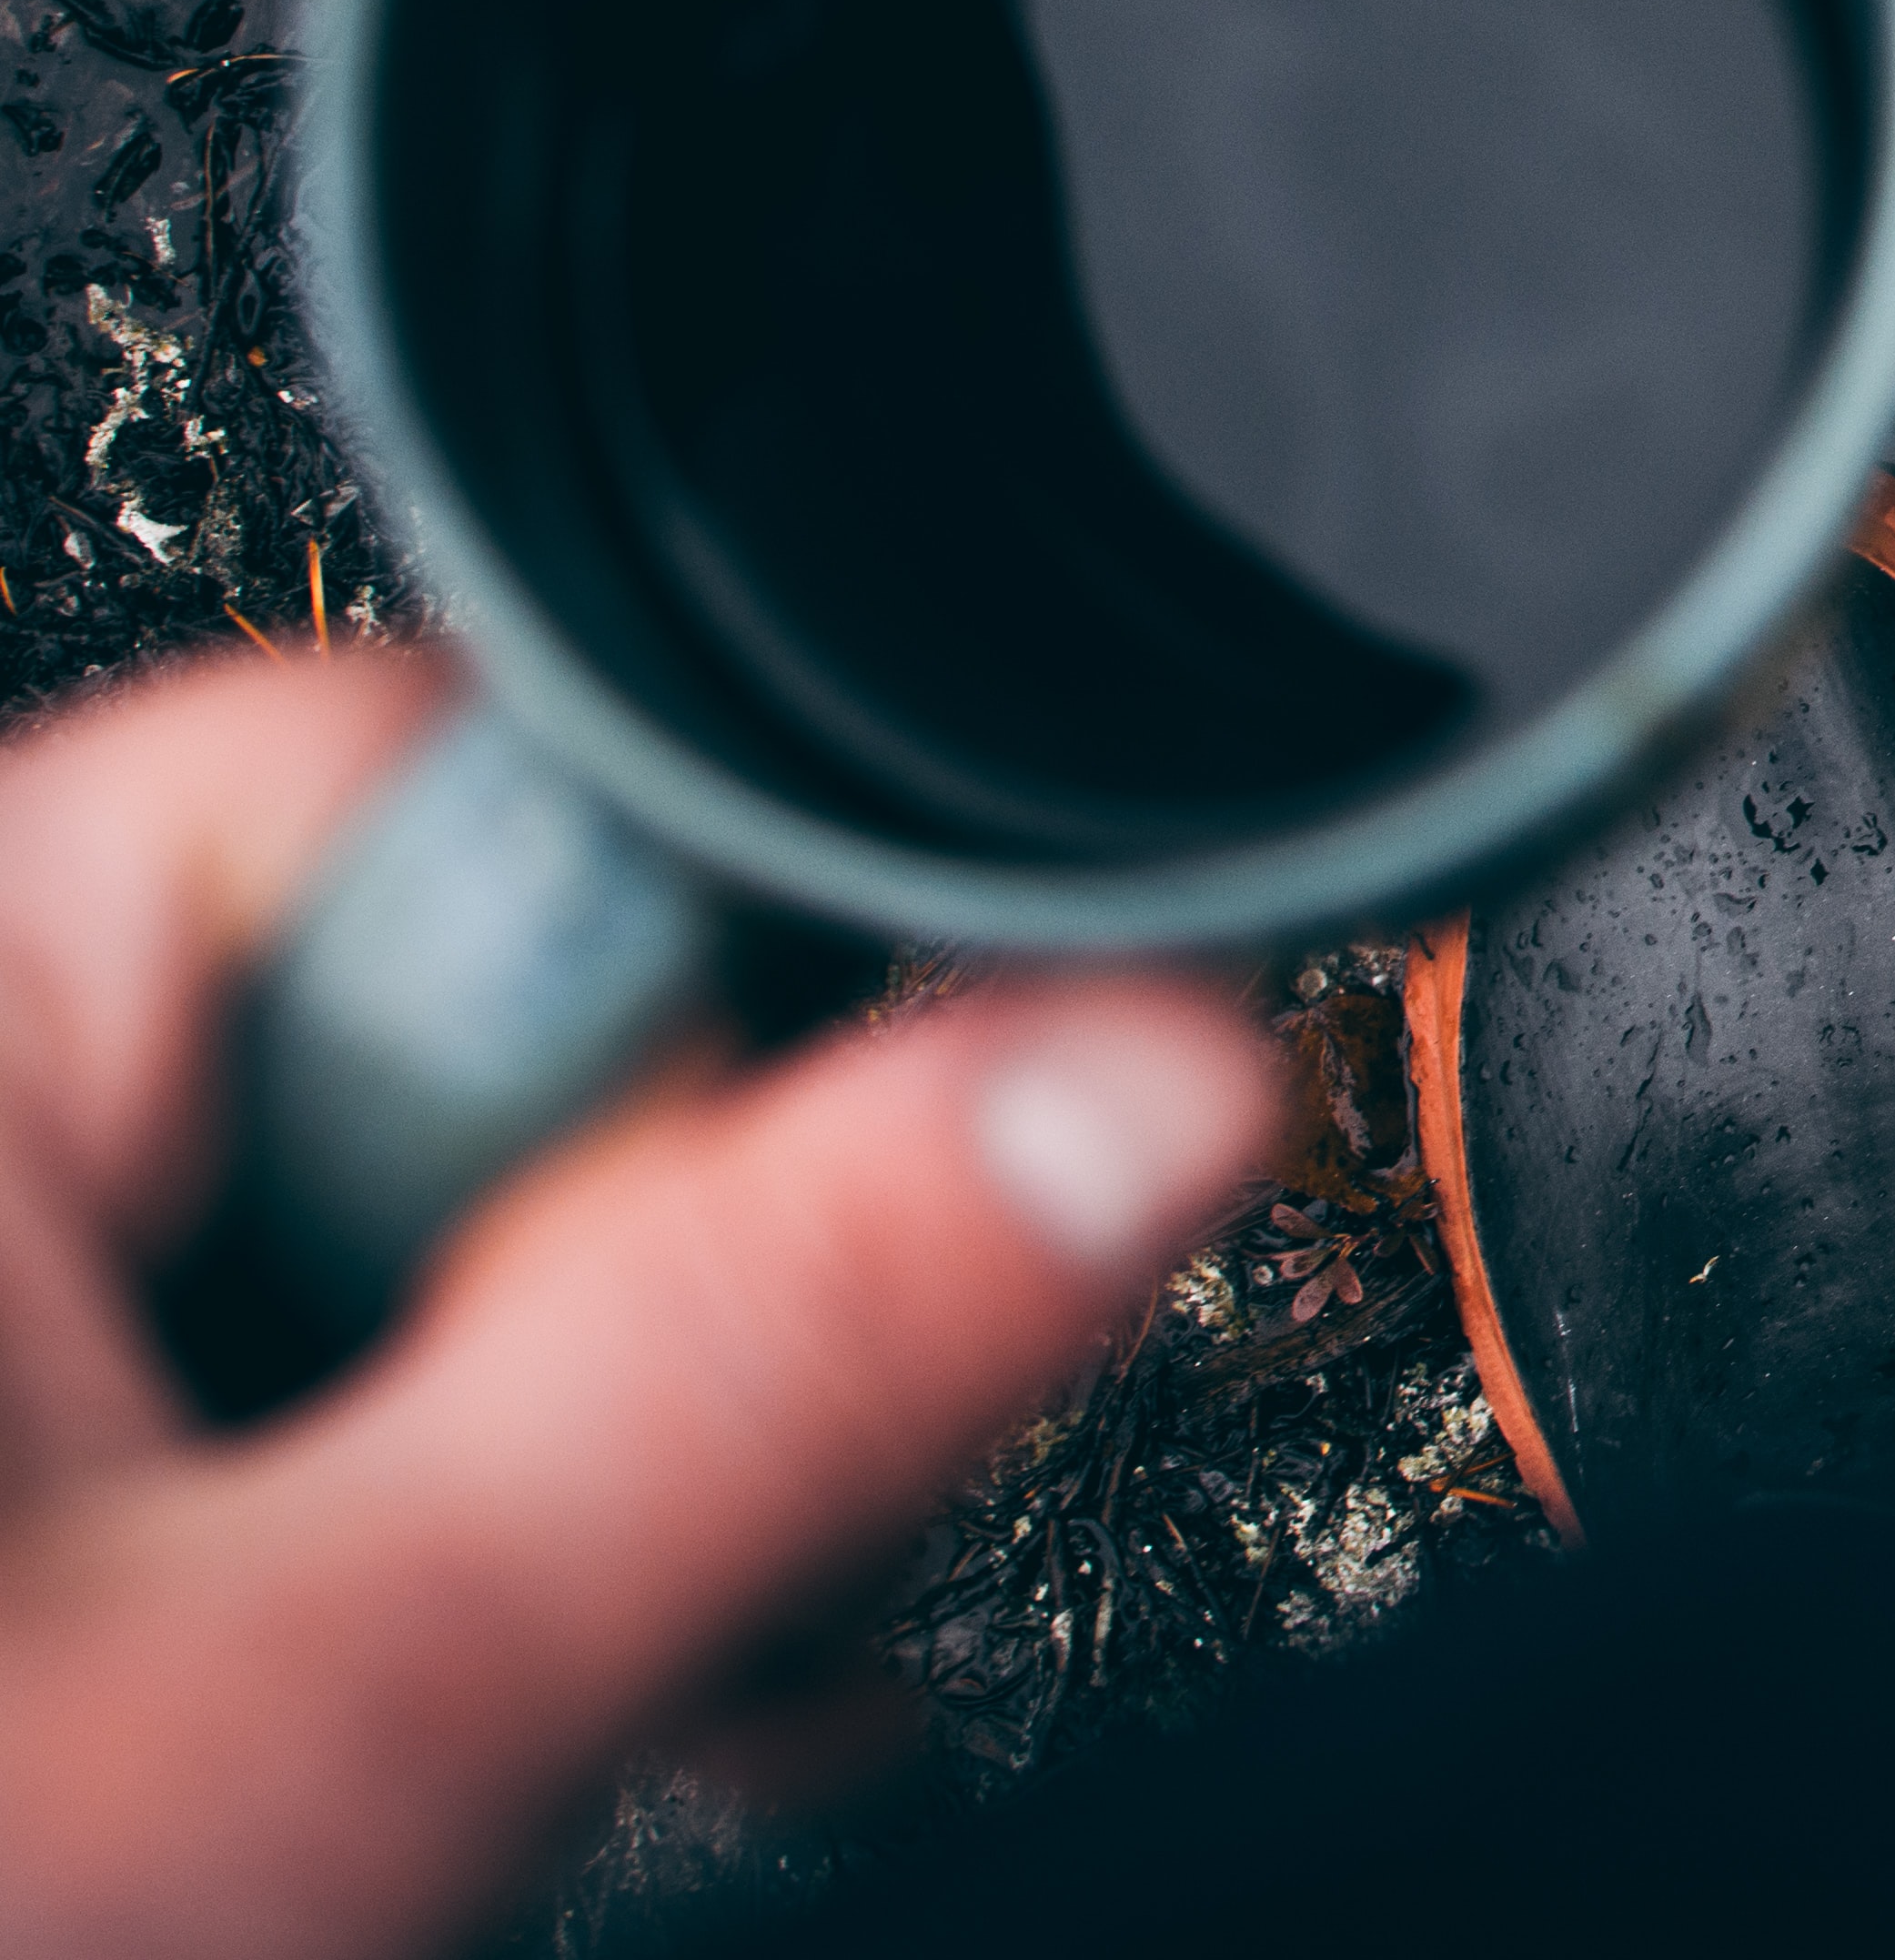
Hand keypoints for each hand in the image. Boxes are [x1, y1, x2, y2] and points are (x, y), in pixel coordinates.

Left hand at [0, 646, 1275, 1959]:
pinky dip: (434, 1574)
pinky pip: (302, 1411)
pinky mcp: (53, 1495)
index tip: (729, 1328)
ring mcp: (12, 1328)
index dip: (677, 1046)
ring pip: (415, 1261)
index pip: (462, 793)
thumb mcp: (337, 1704)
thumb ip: (763, 1356)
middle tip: (655, 1605)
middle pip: (466, 1038)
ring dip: (568, 1496)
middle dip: (634, 1337)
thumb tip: (1144, 1072)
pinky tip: (507, 1739)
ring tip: (584, 1720)